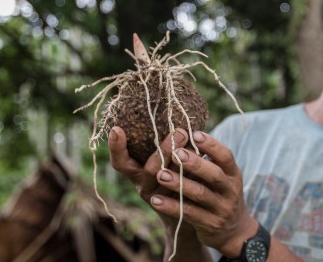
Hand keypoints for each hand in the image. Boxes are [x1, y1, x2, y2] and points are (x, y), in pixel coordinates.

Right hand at [108, 126, 202, 251]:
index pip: (120, 162)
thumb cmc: (174, 173)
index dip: (116, 148)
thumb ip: (167, 143)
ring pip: (171, 181)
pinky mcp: (178, 207)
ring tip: (195, 147)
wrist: (187, 210)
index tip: (116, 129)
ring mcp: (162, 198)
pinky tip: (205, 162)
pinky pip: (187, 191)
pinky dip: (195, 175)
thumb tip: (179, 112)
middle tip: (180, 131)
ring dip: (183, 163)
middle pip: (151, 169)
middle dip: (165, 150)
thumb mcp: (165, 158)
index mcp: (136, 172)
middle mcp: (144, 185)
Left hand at [149, 131, 258, 257]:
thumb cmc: (220, 194)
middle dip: (195, 163)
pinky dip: (171, 207)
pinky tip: (155, 200)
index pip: (226, 156)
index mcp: (232, 174)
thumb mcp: (223, 177)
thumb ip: (208, 161)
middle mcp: (229, 190)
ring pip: (200, 194)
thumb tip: (184, 135)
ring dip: (179, 184)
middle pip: (214, 175)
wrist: (233, 231)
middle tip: (175, 152)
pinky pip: (188, 214)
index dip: (212, 145)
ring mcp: (220, 208)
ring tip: (160, 175)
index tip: (195, 134)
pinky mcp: (209, 224)